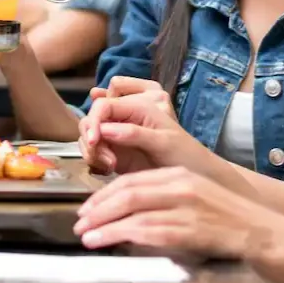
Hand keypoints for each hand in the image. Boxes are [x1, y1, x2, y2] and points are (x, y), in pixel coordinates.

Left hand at [75, 166, 283, 259]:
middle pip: (127, 192)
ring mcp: (184, 207)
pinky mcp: (189, 229)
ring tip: (84, 235)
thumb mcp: (195, 198)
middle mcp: (180, 186)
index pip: (132, 180)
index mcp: (179, 175)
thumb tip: (129, 213)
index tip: (88, 208)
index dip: (105, 194)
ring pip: (132, 211)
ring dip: (103, 224)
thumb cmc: (229, 221)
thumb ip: (164, 200)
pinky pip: (146, 231)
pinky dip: (120, 236)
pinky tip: (104, 242)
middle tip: (79, 222)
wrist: (263, 233)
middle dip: (98, 207)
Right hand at [78, 77, 195, 175]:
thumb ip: (136, 133)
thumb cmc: (186, 155)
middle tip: (105, 159)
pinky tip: (106, 169)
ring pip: (89, 135)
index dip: (95, 120)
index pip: (104, 105)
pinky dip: (94, 160)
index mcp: (139, 106)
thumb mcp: (165, 142)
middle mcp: (125, 116)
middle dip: (92, 138)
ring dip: (92, 151)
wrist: (194, 177)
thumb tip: (106, 130)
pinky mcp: (114, 151)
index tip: (94, 141)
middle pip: (92, 118)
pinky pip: (93, 151)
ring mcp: (118, 134)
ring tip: (109, 166)